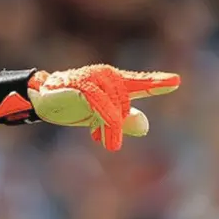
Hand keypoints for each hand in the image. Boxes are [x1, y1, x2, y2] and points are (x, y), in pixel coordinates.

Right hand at [27, 65, 179, 151]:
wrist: (42, 100)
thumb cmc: (72, 107)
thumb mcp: (100, 118)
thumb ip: (123, 122)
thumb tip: (145, 126)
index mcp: (115, 82)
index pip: (140, 83)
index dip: (158, 82)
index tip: (176, 81)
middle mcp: (108, 76)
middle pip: (126, 105)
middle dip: (118, 126)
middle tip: (108, 142)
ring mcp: (96, 78)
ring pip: (116, 108)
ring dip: (112, 129)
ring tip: (105, 142)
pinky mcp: (84, 85)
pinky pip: (102, 106)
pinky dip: (105, 121)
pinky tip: (98, 135)